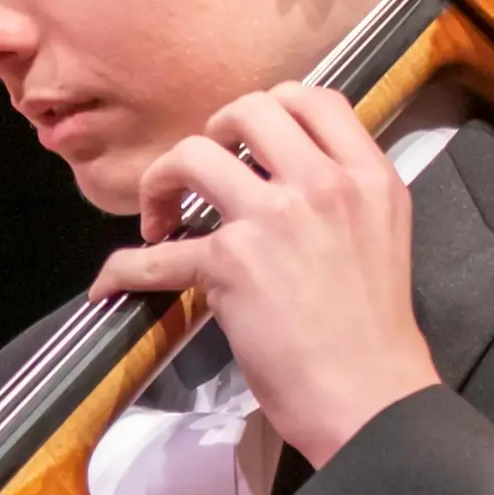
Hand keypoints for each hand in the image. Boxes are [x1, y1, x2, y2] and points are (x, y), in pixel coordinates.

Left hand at [91, 81, 440, 463]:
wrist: (369, 396)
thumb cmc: (373, 331)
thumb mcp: (381, 235)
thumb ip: (342, 196)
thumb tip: (284, 178)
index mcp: (368, 176)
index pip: (316, 99)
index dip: (270, 108)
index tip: (246, 141)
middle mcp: (324, 184)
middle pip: (248, 111)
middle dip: (210, 134)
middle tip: (199, 175)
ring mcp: (275, 218)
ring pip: (192, 156)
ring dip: (161, 181)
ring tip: (161, 219)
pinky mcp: (231, 263)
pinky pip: (154, 255)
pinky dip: (122, 269)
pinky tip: (112, 283)